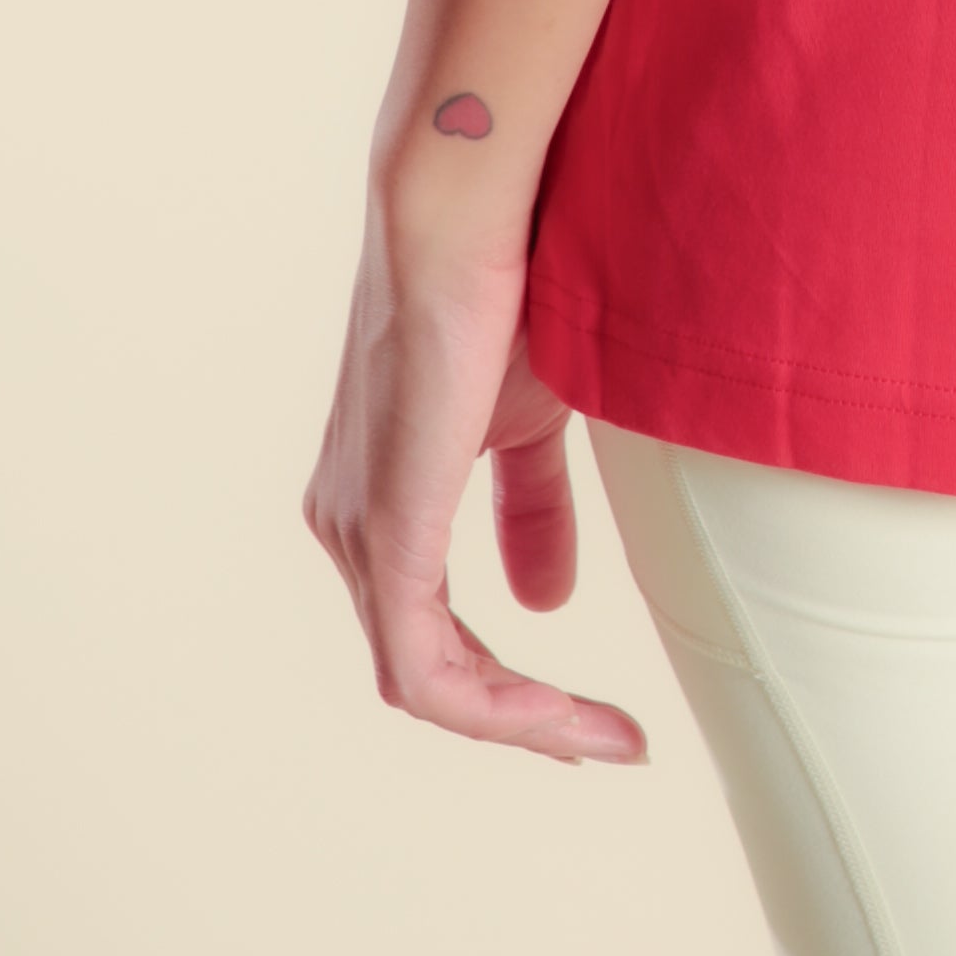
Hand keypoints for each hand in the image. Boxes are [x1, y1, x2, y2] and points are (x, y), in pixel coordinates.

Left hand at [303, 203, 647, 765]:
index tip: (598, 714)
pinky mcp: (387, 537)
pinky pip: (425, 669)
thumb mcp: (531, 420)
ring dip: (520, 721)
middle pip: (428, 667)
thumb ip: (533, 509)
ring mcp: (360, 535)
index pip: (434, 628)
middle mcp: (351, 526)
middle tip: (604, 741)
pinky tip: (565, 717)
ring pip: (426, 680)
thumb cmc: (507, 287)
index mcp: (381, 497)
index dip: (513, 681)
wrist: (467, 214)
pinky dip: (500, 706)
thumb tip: (545, 602)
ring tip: (603, 738)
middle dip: (520, 715)